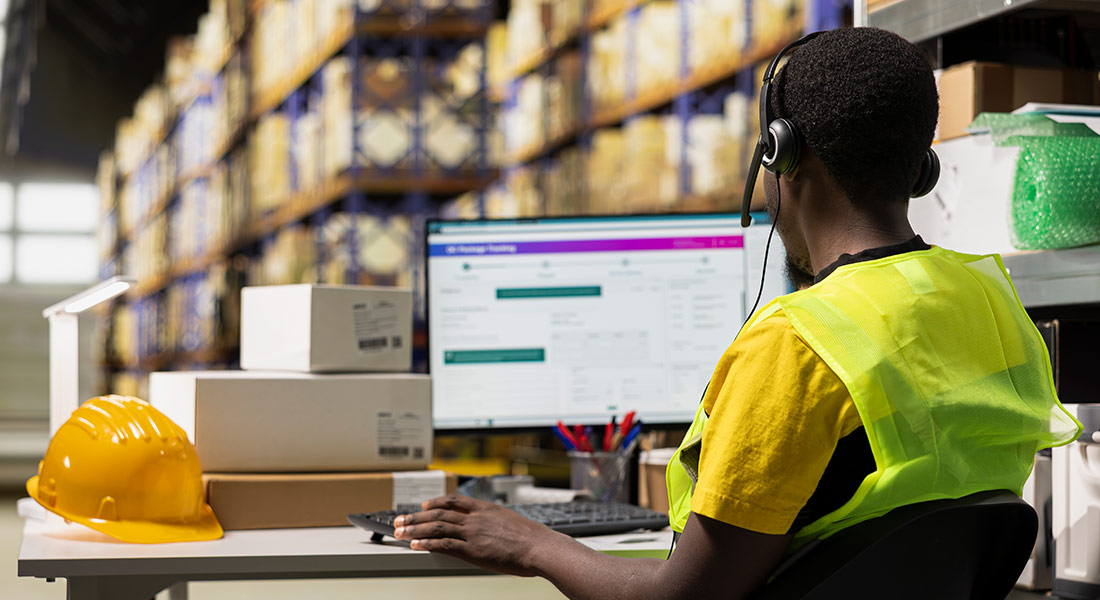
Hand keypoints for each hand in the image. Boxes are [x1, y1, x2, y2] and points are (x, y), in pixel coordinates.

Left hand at [393, 494, 561, 576]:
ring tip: (400, 531)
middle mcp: (476, 518)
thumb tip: (491, 527)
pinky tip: (415, 545)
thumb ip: (495, 522)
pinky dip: (427, 544)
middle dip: (416, 517)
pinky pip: (444, 545)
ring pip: (437, 527)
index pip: (453, 501)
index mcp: (485, 508)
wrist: (540, 547)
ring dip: (415, 529)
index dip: (435, 502)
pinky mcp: (473, 550)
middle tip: (400, 519)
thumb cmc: (532, 538)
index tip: (423, 505)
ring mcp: (473, 533)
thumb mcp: (512, 522)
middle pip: (439, 513)